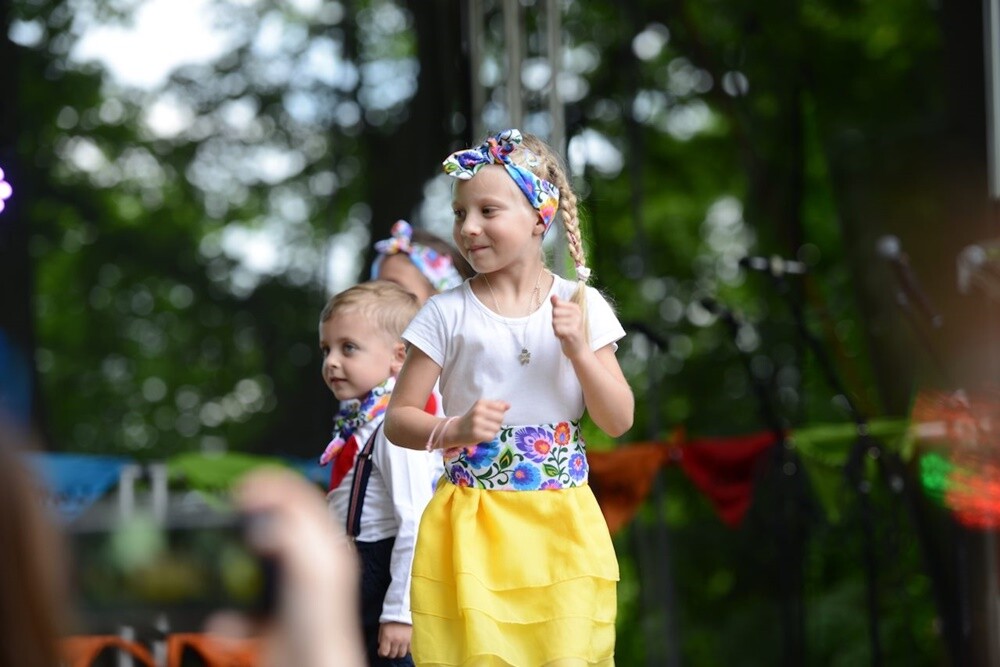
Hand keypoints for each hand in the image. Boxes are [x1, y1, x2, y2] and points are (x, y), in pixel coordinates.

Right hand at [232, 469, 365, 666]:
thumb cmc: (322, 628)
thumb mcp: (312, 570)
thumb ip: (293, 536)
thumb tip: (266, 515)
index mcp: (324, 545)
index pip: (300, 498)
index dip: (272, 486)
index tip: (242, 489)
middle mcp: (309, 563)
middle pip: (277, 522)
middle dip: (250, 513)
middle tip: (227, 509)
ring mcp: (287, 589)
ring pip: (257, 559)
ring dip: (235, 555)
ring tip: (220, 548)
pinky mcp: (269, 617)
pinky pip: (241, 603)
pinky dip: (227, 608)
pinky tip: (224, 618)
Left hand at [378, 622, 411, 658]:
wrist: (402, 610)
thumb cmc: (390, 619)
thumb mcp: (382, 628)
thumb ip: (381, 639)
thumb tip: (382, 647)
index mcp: (387, 637)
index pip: (384, 653)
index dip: (381, 653)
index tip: (381, 651)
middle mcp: (396, 640)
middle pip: (392, 655)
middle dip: (389, 654)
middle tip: (389, 649)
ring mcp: (405, 640)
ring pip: (401, 654)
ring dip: (398, 653)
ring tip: (397, 649)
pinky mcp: (412, 639)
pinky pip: (409, 650)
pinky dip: (406, 650)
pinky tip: (404, 646)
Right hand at [438, 399, 508, 448]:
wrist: (456, 430)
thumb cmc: (472, 418)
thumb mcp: (482, 408)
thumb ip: (496, 405)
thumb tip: (508, 405)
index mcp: (481, 402)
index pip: (501, 407)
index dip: (499, 413)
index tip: (491, 416)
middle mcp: (478, 411)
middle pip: (501, 418)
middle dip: (497, 423)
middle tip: (488, 424)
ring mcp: (477, 423)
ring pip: (497, 428)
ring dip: (493, 431)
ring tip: (485, 430)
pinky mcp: (476, 434)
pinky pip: (492, 436)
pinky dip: (489, 437)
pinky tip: (482, 435)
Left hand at [550, 294, 587, 358]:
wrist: (577, 349)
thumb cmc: (568, 331)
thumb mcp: (563, 316)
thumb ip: (557, 305)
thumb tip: (552, 296)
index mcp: (575, 307)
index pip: (556, 304)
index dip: (555, 314)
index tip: (562, 320)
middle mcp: (578, 313)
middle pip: (554, 312)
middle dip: (555, 322)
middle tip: (563, 328)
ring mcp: (577, 322)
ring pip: (554, 321)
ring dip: (556, 329)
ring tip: (564, 333)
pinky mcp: (574, 331)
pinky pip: (557, 329)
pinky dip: (557, 334)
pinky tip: (564, 337)